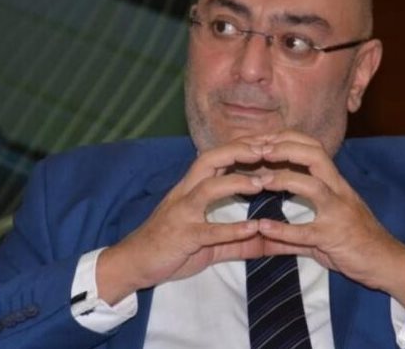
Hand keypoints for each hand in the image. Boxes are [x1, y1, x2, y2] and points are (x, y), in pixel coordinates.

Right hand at [97, 137, 272, 304]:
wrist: (134, 263)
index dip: (241, 146)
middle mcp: (186, 193)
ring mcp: (182, 213)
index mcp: (192, 187)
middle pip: (210, 159)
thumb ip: (239, 239)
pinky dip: (231, 229)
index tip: (268, 141)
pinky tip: (253, 228)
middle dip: (238, 150)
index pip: (217, 157)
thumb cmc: (172, 246)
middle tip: (267, 150)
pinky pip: (208, 231)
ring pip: (208, 188)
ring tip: (262, 183)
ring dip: (236, 182)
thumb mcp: (210, 241)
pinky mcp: (182, 237)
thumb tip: (270, 241)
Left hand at [255, 130, 404, 308]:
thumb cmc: (356, 242)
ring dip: (284, 180)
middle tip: (259, 150)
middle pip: (315, 155)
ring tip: (259, 181)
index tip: (263, 140)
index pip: (314, 148)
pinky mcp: (334, 237)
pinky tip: (263, 227)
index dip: (288, 139)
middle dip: (286, 148)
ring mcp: (338, 213)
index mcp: (336, 184)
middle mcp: (339, 192)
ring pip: (313, 186)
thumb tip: (261, 233)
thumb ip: (291, 229)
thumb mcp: (323, 230)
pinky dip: (283, 229)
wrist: (388, 263)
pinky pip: (306, 232)